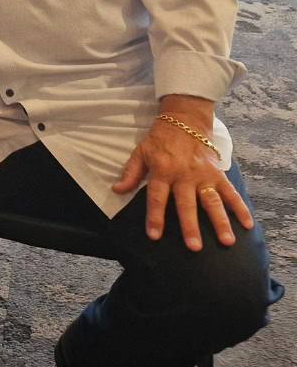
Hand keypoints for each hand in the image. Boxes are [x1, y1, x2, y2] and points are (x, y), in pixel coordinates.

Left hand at [112, 97, 252, 250]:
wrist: (184, 119)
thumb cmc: (159, 138)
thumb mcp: (140, 151)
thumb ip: (130, 173)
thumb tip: (117, 190)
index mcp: (162, 170)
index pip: (156, 197)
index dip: (154, 216)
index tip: (154, 235)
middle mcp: (184, 175)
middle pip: (186, 204)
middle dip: (190, 226)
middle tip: (194, 247)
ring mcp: (203, 175)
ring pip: (212, 201)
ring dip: (220, 221)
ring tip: (227, 241)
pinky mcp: (217, 173)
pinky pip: (230, 192)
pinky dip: (240, 207)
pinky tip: (248, 224)